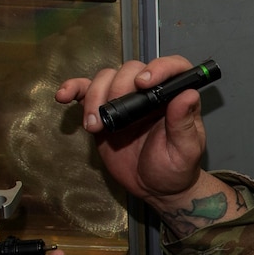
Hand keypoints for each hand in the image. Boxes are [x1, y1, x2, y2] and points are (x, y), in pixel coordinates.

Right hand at [57, 55, 208, 202]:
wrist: (153, 186)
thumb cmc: (175, 168)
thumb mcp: (185, 150)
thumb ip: (184, 123)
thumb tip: (188, 94)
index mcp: (174, 97)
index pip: (172, 68)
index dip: (159, 68)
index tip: (143, 83)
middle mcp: (150, 92)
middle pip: (131, 70)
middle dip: (119, 89)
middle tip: (115, 116)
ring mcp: (125, 99)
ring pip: (106, 78)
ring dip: (95, 96)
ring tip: (95, 125)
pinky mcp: (104, 109)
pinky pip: (86, 91)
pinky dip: (74, 89)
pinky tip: (64, 96)